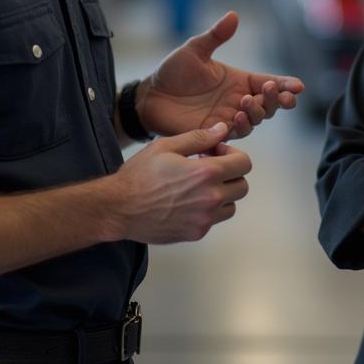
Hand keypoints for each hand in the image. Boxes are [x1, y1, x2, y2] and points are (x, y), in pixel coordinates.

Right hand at [111, 123, 251, 243]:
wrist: (119, 208)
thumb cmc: (139, 176)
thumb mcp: (166, 146)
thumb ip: (200, 137)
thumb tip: (222, 130)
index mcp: (206, 173)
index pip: (244, 163)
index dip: (233, 154)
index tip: (216, 152)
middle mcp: (210, 198)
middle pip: (242, 186)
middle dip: (230, 173)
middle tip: (209, 167)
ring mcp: (204, 219)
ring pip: (232, 205)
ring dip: (222, 193)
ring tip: (199, 185)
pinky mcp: (196, 233)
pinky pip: (215, 220)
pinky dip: (209, 210)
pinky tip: (189, 200)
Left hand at [138, 11, 303, 138]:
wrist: (151, 95)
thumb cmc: (174, 71)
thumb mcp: (195, 49)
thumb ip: (215, 36)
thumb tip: (233, 15)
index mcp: (240, 80)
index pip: (270, 83)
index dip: (286, 85)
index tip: (298, 86)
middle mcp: (238, 99)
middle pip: (269, 104)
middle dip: (277, 99)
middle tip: (273, 91)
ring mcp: (228, 116)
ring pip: (256, 119)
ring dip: (258, 111)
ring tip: (247, 100)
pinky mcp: (215, 131)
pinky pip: (235, 133)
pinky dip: (241, 126)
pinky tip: (236, 117)